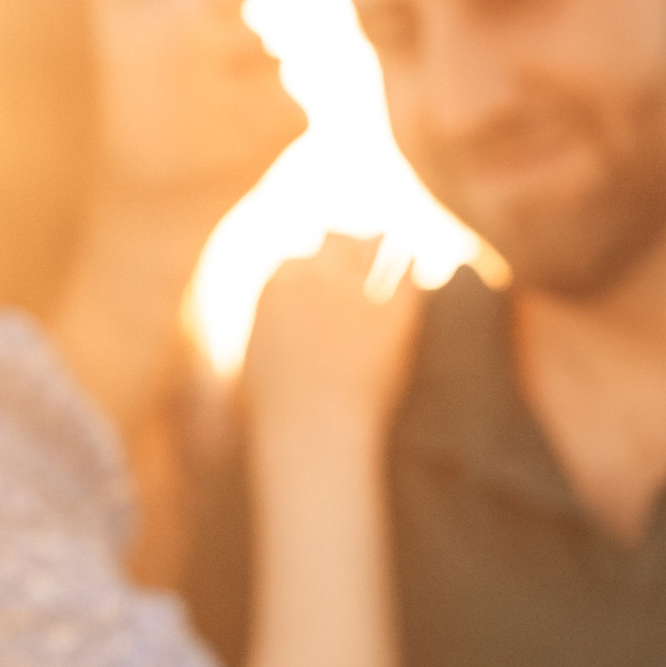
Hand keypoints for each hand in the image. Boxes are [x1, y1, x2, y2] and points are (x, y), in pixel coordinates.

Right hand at [244, 234, 422, 440]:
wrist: (313, 428)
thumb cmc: (275, 413)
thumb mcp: (251, 371)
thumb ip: (257, 344)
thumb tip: (255, 349)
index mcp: (276, 285)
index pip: (293, 262)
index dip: (305, 267)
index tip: (313, 268)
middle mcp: (316, 276)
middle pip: (333, 242)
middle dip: (340, 242)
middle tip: (349, 239)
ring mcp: (357, 289)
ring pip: (372, 247)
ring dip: (377, 242)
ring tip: (387, 238)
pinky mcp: (395, 309)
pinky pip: (407, 275)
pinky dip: (410, 265)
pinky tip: (414, 259)